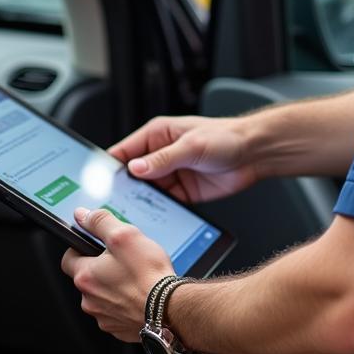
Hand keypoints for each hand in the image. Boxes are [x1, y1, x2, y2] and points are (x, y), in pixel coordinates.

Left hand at [61, 206, 173, 341]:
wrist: (170, 309)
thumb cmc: (148, 274)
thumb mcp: (124, 235)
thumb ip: (99, 222)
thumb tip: (81, 215)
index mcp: (86, 276)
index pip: (68, 259)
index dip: (79, 249)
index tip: (92, 245)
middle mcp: (90, 300)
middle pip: (87, 279)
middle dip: (101, 269)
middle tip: (122, 261)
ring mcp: (104, 317)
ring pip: (102, 297)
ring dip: (113, 288)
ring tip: (134, 278)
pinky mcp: (119, 329)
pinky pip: (116, 312)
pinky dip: (125, 304)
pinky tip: (139, 295)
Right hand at [108, 115, 258, 203]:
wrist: (254, 154)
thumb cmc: (225, 137)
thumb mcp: (191, 146)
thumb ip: (162, 159)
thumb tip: (135, 167)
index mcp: (157, 135)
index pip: (124, 151)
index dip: (109, 167)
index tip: (99, 182)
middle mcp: (160, 155)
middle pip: (132, 175)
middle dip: (123, 189)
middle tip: (112, 204)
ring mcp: (171, 175)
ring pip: (146, 192)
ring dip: (140, 202)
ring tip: (130, 214)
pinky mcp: (183, 193)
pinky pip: (164, 204)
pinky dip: (158, 212)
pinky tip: (153, 219)